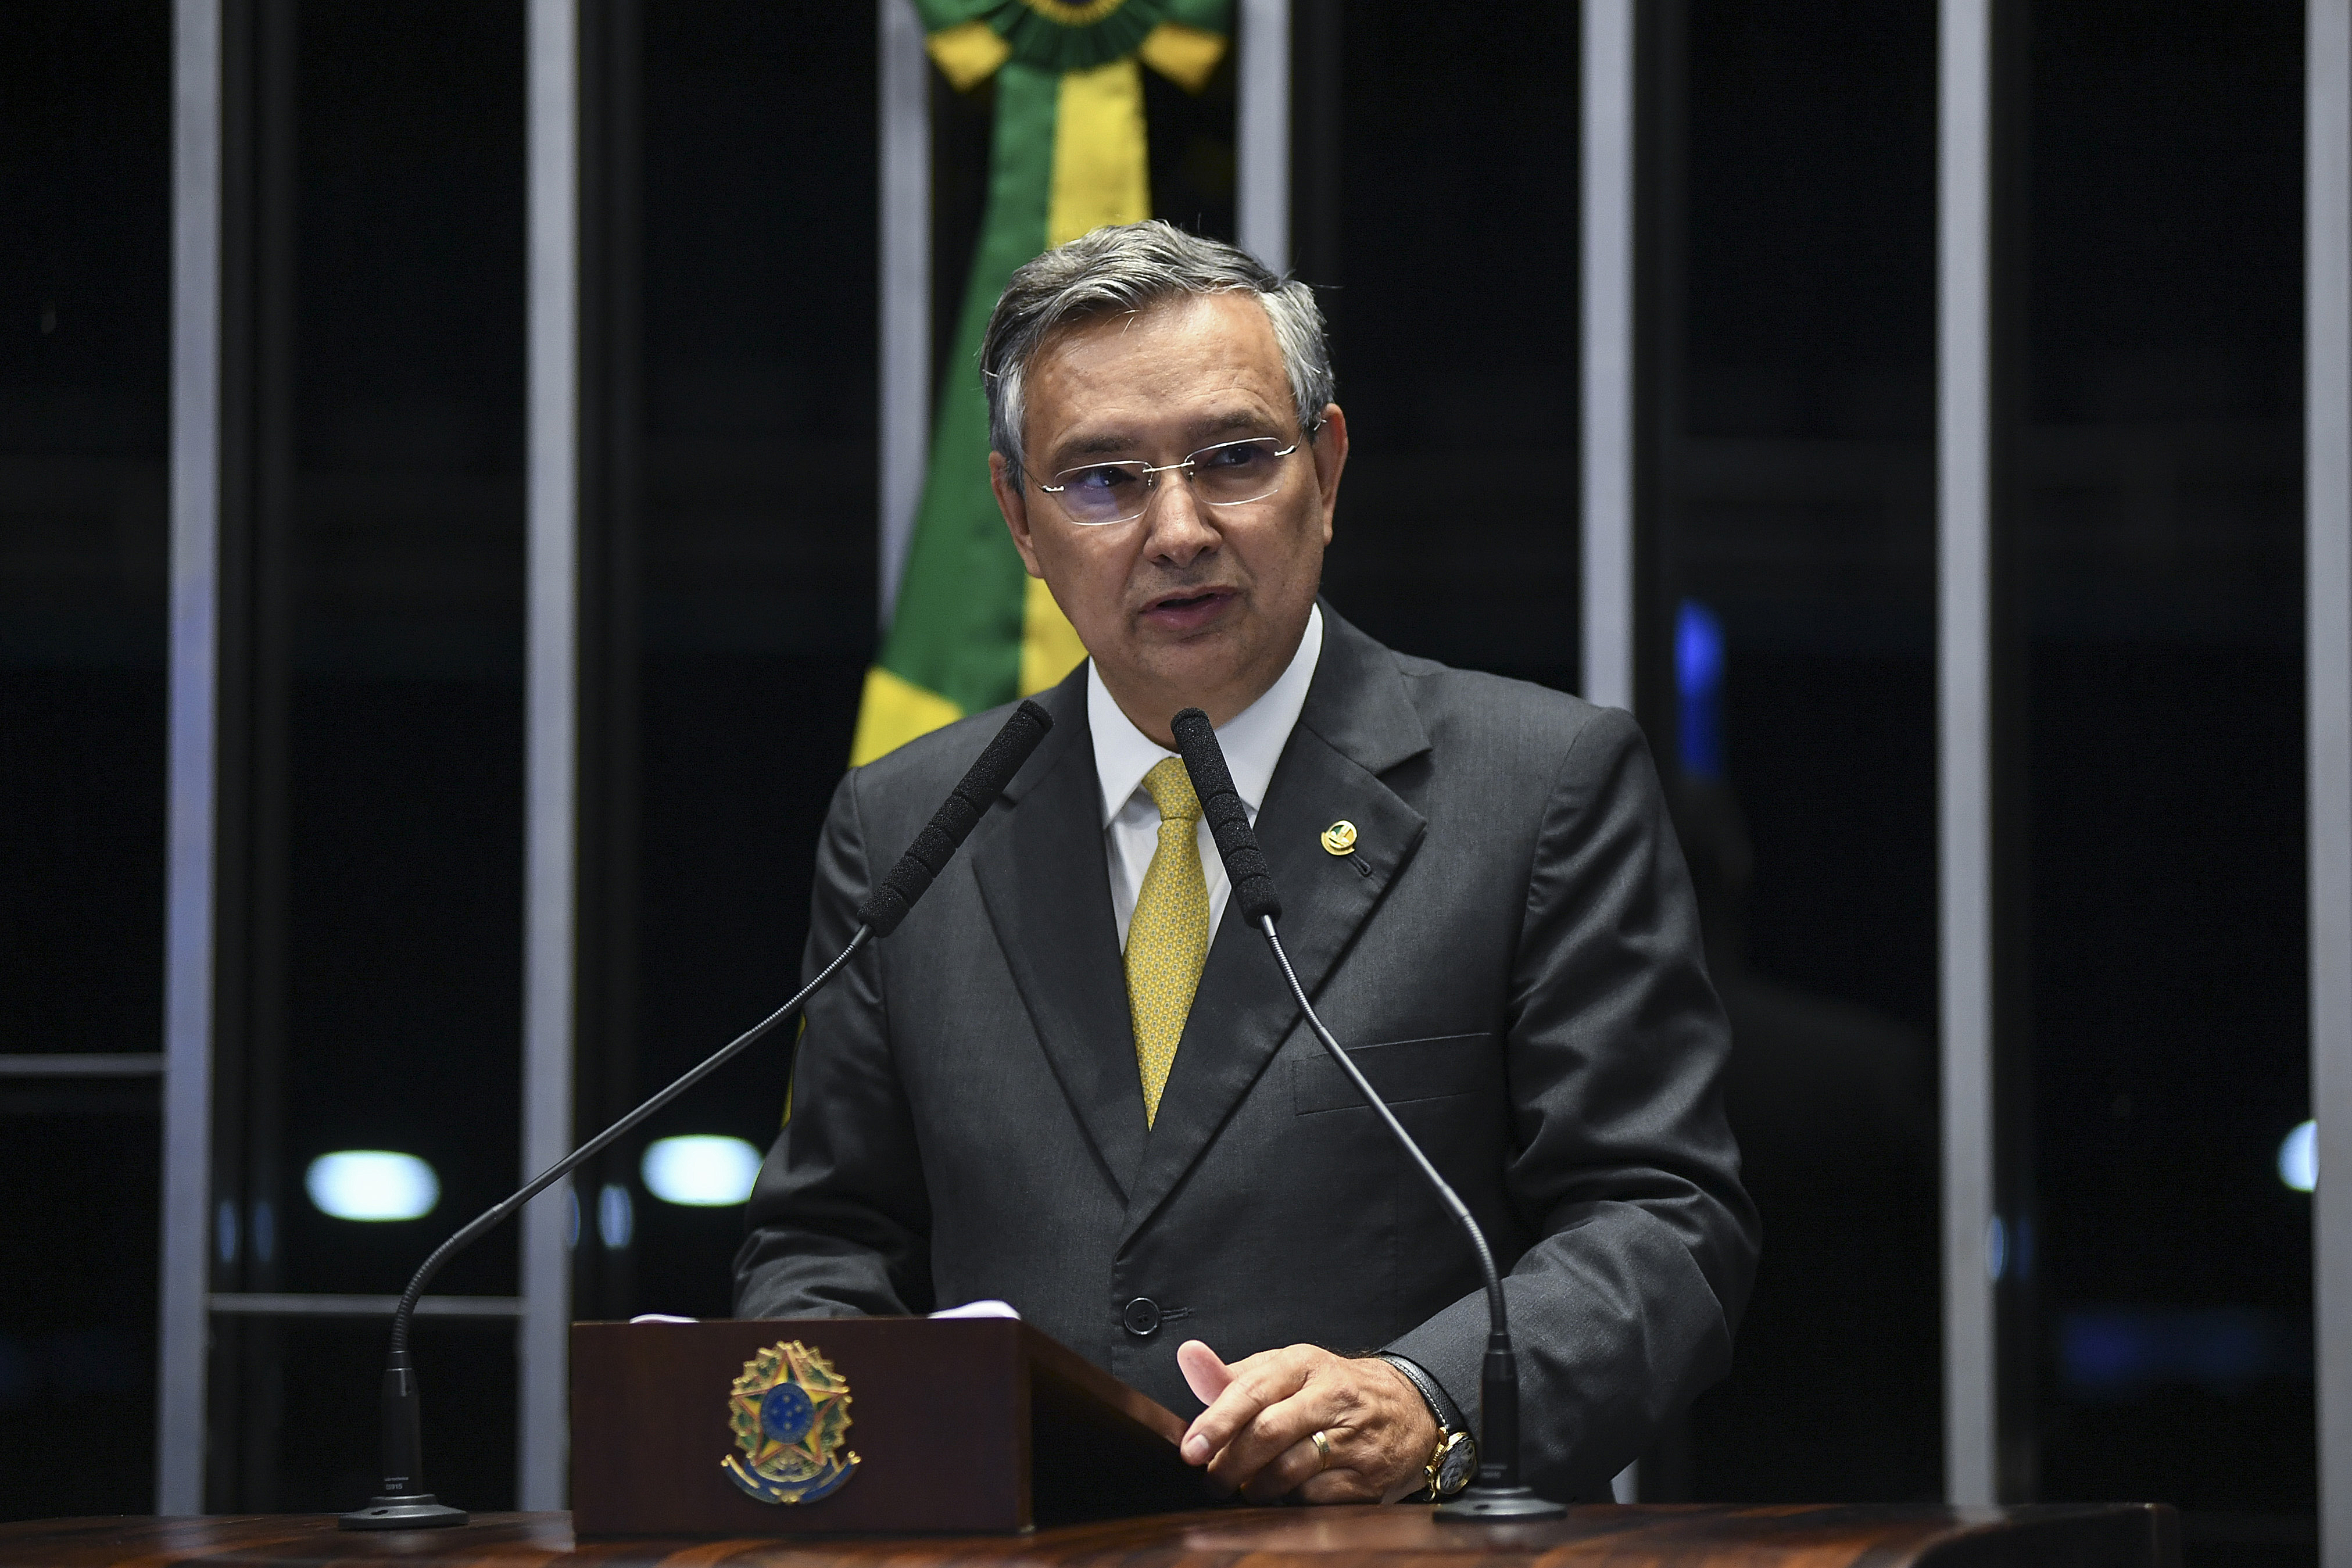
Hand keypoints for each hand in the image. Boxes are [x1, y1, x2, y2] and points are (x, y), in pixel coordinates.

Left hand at [1174, 1339, 1437, 1503]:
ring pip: (1288, 1471)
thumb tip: (1188, 1358)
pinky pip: (1315, 1498)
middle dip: (1230, 1464)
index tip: (1191, 1448)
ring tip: (1246, 1487)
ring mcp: (1353, 1439)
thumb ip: (1233, 1374)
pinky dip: (1290, 1502)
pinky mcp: (1368, 1479)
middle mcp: (1331, 1397)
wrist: (1409, 1409)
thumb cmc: (1330, 1389)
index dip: (1218, 1422)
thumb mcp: (1286, 1371)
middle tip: (1211, 1481)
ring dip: (1256, 1487)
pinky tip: (1285, 1495)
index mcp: (1303, 1364)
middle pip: (1268, 1433)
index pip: (1253, 1391)